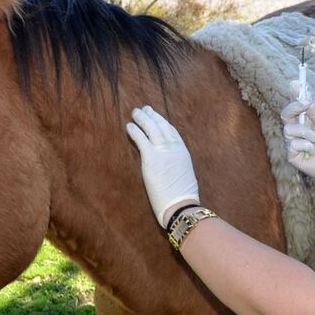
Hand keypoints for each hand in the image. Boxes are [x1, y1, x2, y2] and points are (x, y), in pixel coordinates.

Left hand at [126, 106, 199, 227]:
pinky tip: (129, 126)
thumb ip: (178, 164)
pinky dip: (134, 130)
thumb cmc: (183, 196)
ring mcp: (163, 152)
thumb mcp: (185, 175)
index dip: (163, 122)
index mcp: (183, 152)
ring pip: (151, 128)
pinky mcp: (151, 158)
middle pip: (161, 125)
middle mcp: (174, 148)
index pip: (172, 131)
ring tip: (135, 113)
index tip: (156, 116)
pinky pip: (141, 139)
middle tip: (144, 109)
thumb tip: (171, 165)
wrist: (181, 205)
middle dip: (152, 115)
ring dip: (142, 118)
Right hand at [281, 97, 314, 182]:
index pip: (294, 107)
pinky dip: (307, 146)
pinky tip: (314, 151)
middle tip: (307, 103)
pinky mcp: (292, 156)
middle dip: (295, 107)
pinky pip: (293, 144)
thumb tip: (307, 97)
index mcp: (302, 122)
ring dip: (306, 133)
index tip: (297, 83)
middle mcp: (295, 131)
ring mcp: (292, 143)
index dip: (293, 94)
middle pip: (285, 114)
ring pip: (289, 130)